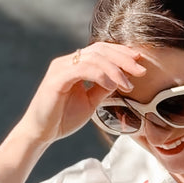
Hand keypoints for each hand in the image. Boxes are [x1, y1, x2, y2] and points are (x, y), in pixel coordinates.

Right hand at [14, 42, 145, 146]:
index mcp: (75, 65)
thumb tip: (122, 80)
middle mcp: (67, 62)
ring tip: (128, 84)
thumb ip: (103, 89)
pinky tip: (112, 86)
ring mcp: (61, 68)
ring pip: (93, 58)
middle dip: (123, 58)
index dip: (121, 53)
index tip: (140, 61)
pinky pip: (82, 70)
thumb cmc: (63, 118)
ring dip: (115, 70)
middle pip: (100, 50)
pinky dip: (101, 76)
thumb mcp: (90, 102)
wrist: (42, 133)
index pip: (101, 50)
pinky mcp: (56, 79)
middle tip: (141, 70)